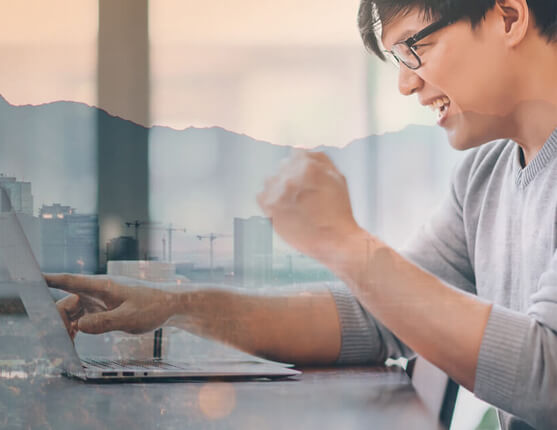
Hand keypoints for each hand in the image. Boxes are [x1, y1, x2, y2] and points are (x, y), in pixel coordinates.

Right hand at [47, 274, 178, 334]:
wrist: (170, 306)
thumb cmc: (153, 307)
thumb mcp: (129, 317)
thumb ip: (104, 322)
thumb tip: (79, 326)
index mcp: (103, 287)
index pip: (72, 281)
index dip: (52, 280)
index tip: (34, 279)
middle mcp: (98, 292)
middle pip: (67, 302)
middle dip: (56, 319)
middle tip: (54, 340)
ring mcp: (100, 300)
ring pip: (73, 312)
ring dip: (65, 326)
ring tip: (63, 345)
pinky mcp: (104, 309)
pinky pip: (82, 318)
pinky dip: (75, 328)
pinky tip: (72, 341)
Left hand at [257, 151, 362, 263]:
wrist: (334, 241)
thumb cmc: (339, 210)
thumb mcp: (338, 177)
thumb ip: (319, 158)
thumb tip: (302, 150)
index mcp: (308, 165)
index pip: (296, 154)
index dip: (303, 167)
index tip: (307, 179)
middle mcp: (290, 176)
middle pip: (283, 166)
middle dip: (292, 176)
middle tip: (303, 194)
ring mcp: (278, 192)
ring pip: (271, 180)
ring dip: (279, 188)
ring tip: (294, 203)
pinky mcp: (269, 208)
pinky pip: (262, 196)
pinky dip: (270, 200)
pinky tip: (284, 209)